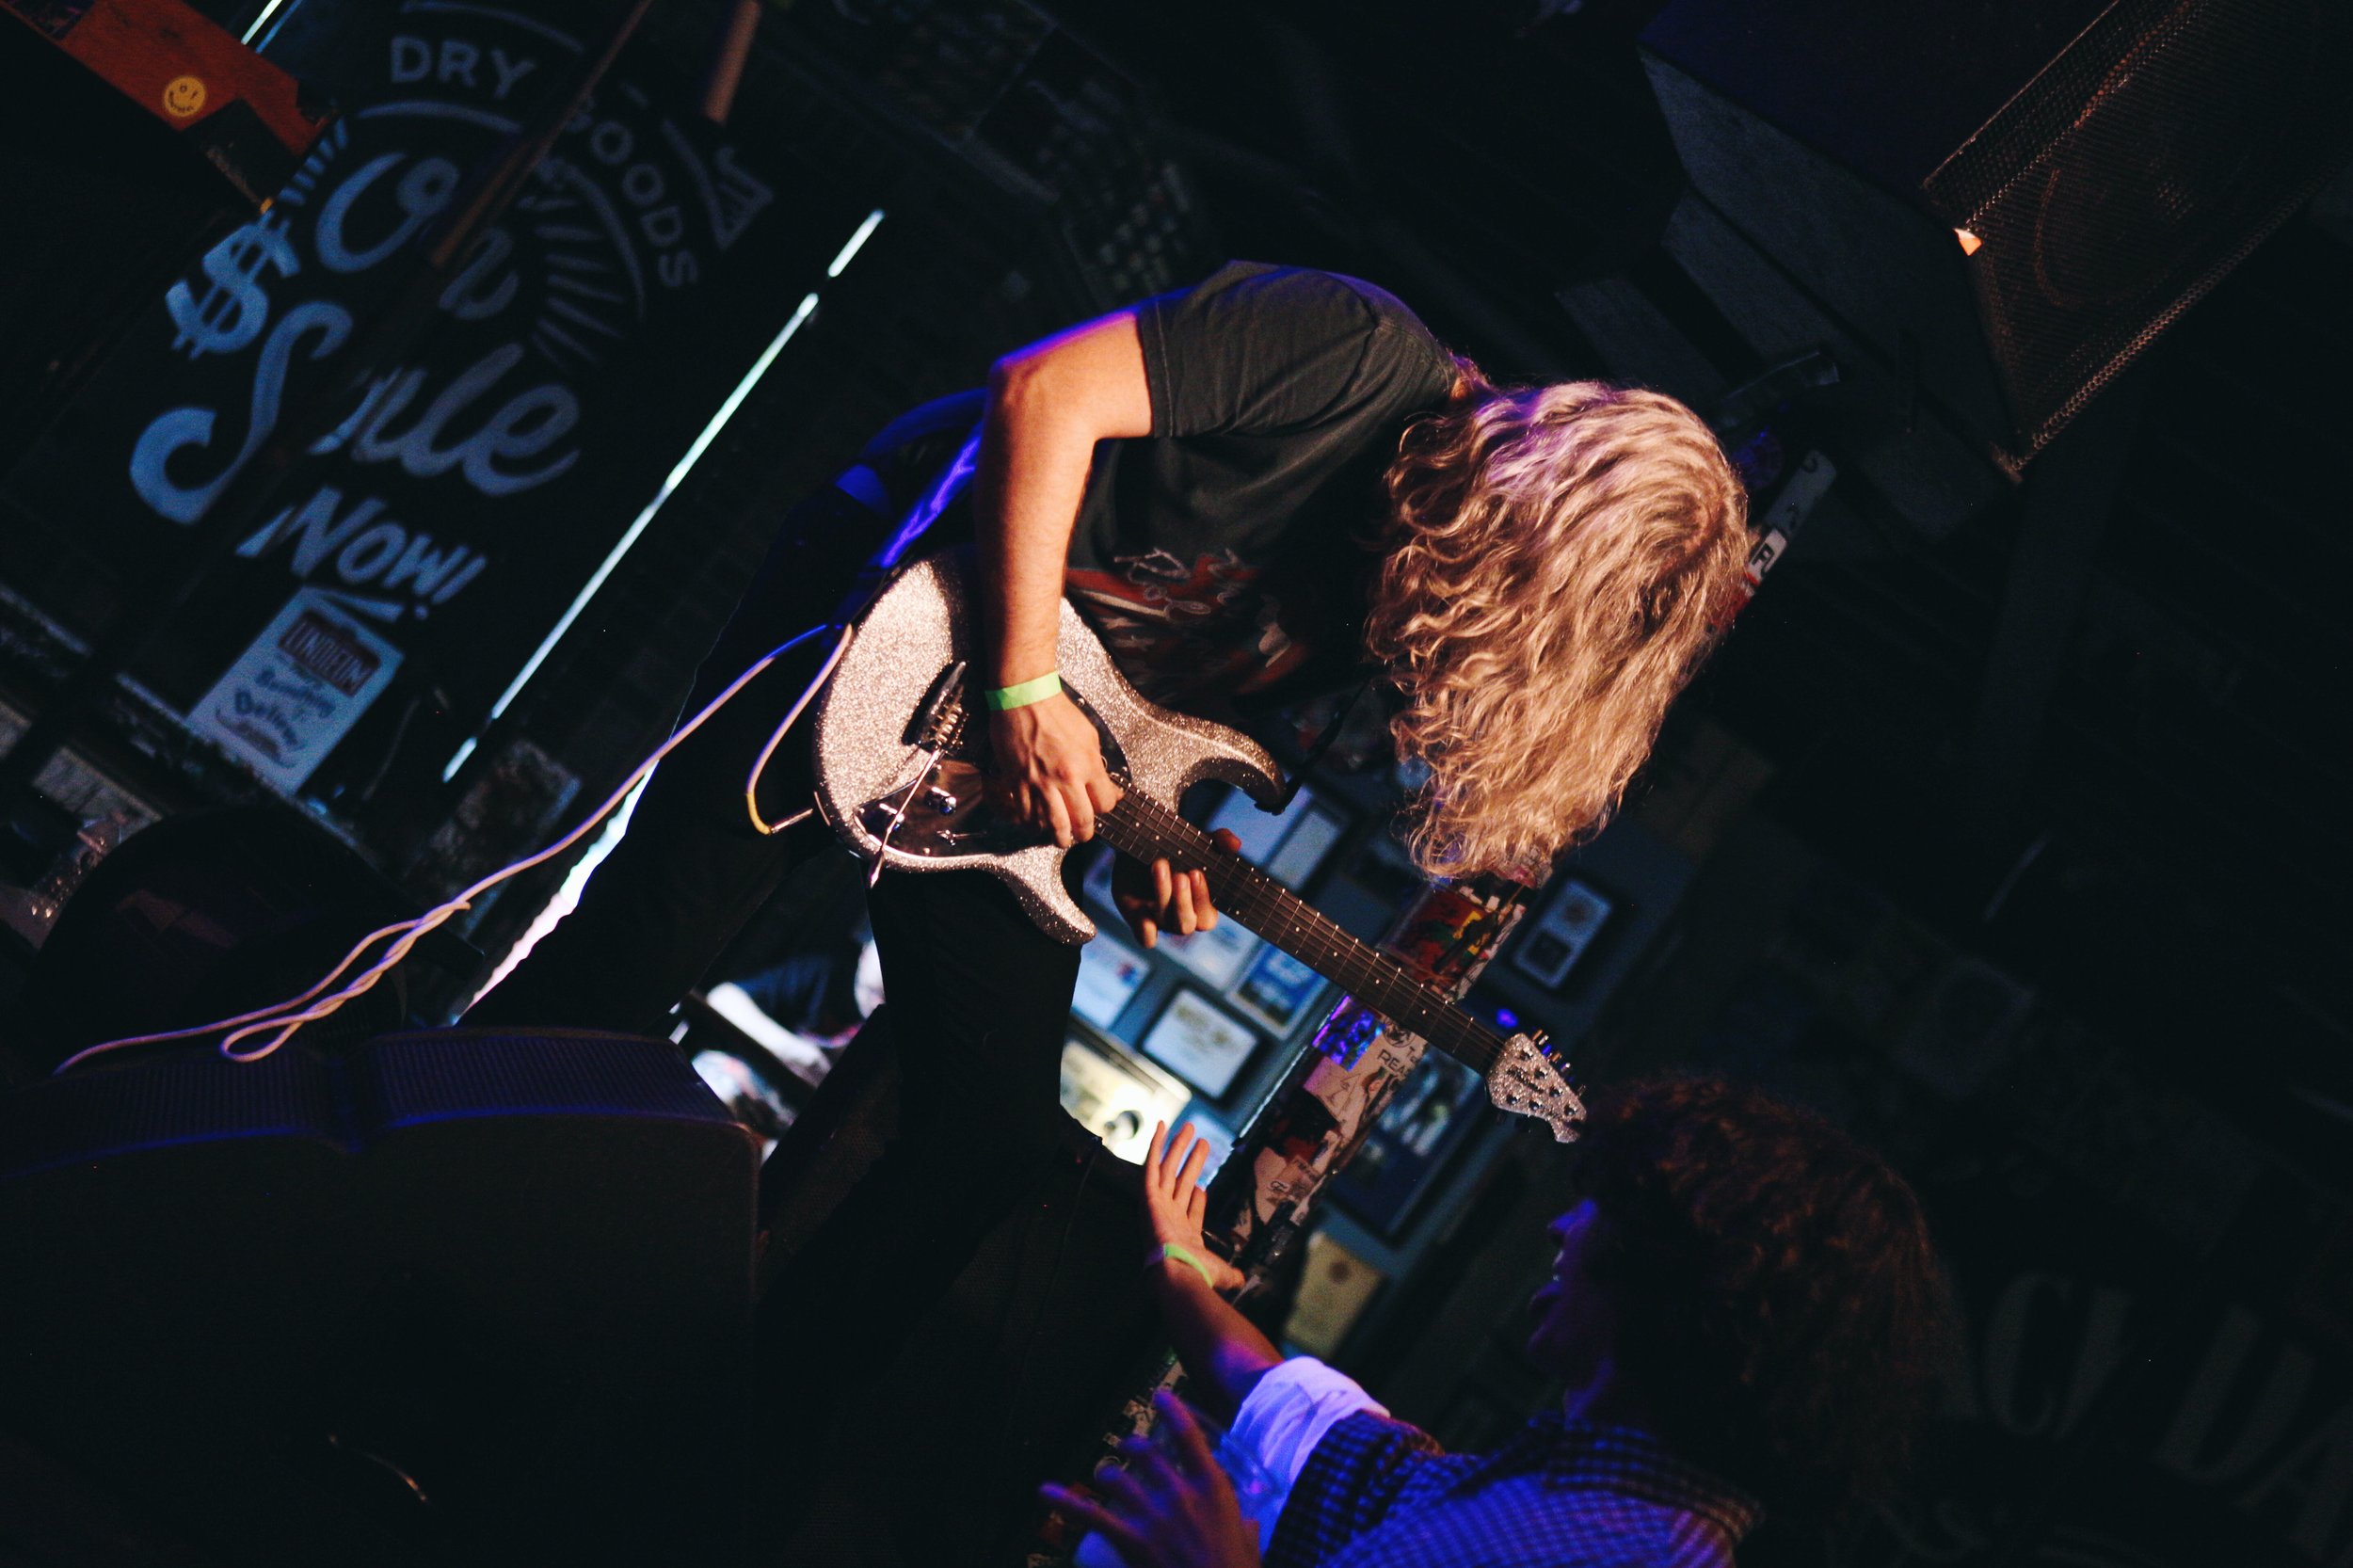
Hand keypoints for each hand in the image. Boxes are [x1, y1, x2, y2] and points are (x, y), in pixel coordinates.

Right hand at [989, 690, 1121, 846]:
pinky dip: (1032, 823)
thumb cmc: (1056, 711)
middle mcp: (1065, 778)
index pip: (1105, 803)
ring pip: (1052, 825)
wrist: (1024, 698)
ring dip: (1058, 837)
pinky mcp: (1017, 782)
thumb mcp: (1089, 735)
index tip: (1101, 807)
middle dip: (1084, 833)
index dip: (1105, 808)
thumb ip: (1097, 763)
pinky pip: (1026, 814)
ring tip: (1060, 838)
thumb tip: (1104, 783)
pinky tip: (1036, 823)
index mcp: (1087, 766)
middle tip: (1082, 835)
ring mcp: (1039, 783)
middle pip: (1081, 821)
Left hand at [1041, 1391, 1260, 1567]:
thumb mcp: (1251, 1542)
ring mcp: (1153, 1515)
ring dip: (1107, 1473)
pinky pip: (1090, 1515)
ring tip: (1105, 1475)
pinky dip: (1065, 1502)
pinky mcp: (1131, 1539)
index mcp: (1212, 1487)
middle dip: (1132, 1446)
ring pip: (1116, 1477)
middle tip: (1128, 1448)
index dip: (1171, 1410)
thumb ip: (1246, 1527)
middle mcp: (1180, 1493)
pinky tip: (1046, 1492)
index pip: (1188, 1435)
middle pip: (1146, 1452)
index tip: (1159, 1396)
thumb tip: (1249, 1526)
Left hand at [1115, 829, 1241, 948]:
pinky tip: (1143, 910)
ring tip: (1159, 865)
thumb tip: (1235, 844)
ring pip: (1165, 921)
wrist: (1141, 847)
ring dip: (1163, 894)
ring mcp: (1159, 921)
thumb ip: (1219, 840)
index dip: (1202, 899)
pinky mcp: (1137, 918)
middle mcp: (1181, 919)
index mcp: (1201, 908)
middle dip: (1183, 900)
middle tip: (1180, 875)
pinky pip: (1145, 937)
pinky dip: (1146, 930)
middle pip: (1186, 925)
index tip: (1196, 872)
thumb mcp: (1198, 842)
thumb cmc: (1177, 850)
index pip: (1207, 918)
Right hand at [1143, 1120, 1245, 1292]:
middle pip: (1181, 1181)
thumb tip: (1243, 1280)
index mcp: (1184, 1233)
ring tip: (1189, 1127)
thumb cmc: (1197, 1274)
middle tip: (1202, 1141)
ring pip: (1169, 1169)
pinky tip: (1162, 1127)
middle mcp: (1169, 1216)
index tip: (1202, 1186)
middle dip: (1191, 1162)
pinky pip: (1152, 1165)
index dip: (1197, 1197)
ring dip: (1177, 1147)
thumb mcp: (1222, 1274)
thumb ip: (1233, 1276)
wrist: (1178, 1272)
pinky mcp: (1149, 1196)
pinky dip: (1156, 1146)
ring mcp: (1158, 1204)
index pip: (1191, 1209)